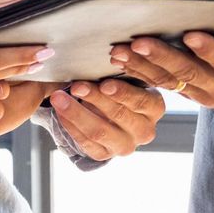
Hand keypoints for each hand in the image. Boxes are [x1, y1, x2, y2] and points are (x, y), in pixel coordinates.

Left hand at [49, 79, 166, 160]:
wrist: (115, 116)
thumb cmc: (122, 89)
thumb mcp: (129, 78)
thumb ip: (123, 71)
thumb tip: (108, 58)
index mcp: (155, 108)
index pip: (140, 101)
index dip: (122, 92)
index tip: (104, 83)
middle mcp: (145, 131)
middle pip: (118, 114)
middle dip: (94, 98)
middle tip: (76, 86)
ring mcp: (125, 146)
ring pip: (98, 131)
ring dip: (76, 112)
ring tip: (59, 98)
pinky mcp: (105, 155)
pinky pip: (85, 142)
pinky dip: (70, 125)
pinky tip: (60, 111)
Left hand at [111, 32, 213, 116]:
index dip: (211, 51)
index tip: (193, 35)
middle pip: (189, 73)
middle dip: (163, 57)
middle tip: (140, 41)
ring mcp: (202, 93)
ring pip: (169, 81)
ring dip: (142, 67)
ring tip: (119, 52)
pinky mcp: (191, 91)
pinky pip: (162, 84)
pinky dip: (140, 73)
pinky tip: (118, 61)